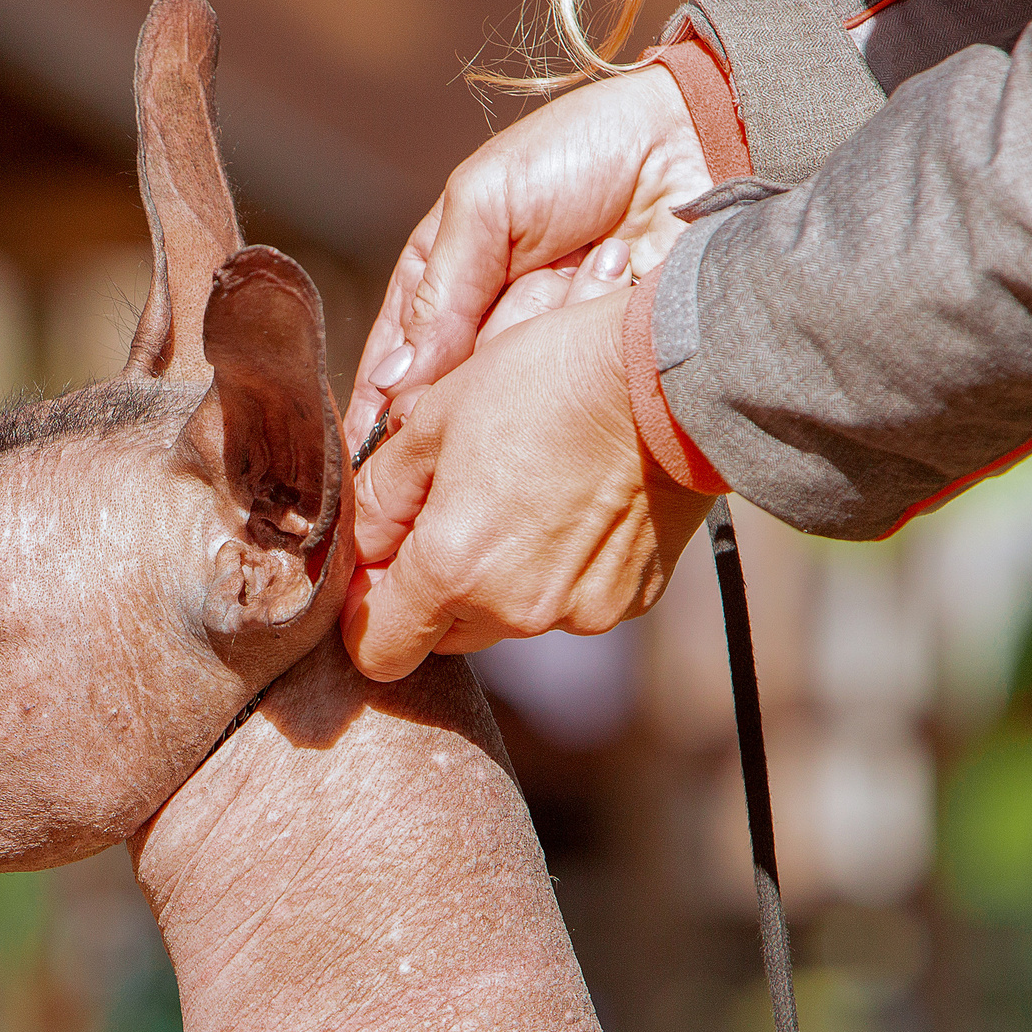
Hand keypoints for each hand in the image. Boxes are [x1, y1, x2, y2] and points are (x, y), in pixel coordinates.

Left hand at [342, 285, 712, 680]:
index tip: (381, 564)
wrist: (672, 380)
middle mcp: (513, 610)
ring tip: (527, 493)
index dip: (369, 610)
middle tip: (459, 507)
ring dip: (500, 577)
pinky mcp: (626, 603)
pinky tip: (578, 505)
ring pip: (507, 617)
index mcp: (452, 570)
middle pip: (442, 634)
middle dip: (436, 587)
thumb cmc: (547, 383)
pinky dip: (560, 569)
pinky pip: (568, 602)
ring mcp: (576, 614)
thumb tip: (360, 542)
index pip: (378, 650)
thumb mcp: (436, 418)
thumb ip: (381, 495)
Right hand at [344, 65, 706, 447]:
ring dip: (537, 337)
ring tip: (587, 262)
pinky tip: (609, 291)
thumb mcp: (485, 202)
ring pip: (510, 398)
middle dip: (471, 367)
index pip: (396, 367)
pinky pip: (569, 397)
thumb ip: (437, 290)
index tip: (376, 445)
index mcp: (444, 287)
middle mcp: (493, 333)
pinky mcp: (599, 373)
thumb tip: (394, 384)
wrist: (694, 143)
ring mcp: (548, 358)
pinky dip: (581, 356)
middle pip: (449, 397)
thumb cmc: (582, 154)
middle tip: (511, 313)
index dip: (380, 409)